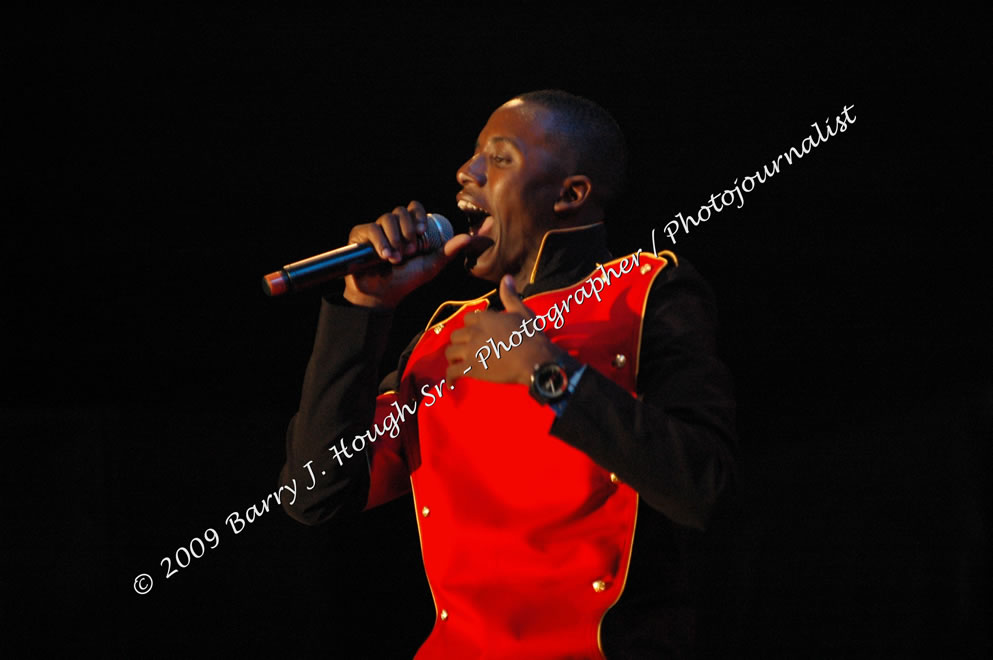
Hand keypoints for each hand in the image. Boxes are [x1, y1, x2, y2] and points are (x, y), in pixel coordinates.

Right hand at [343, 200, 472, 307]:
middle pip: (401, 211)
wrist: (382, 294)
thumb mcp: (431, 265)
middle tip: (410, 251)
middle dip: (408, 231)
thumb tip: (469, 237)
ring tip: (397, 258)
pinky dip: (380, 242)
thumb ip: (449, 251)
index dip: (418, 215)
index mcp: (409, 228)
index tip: (421, 231)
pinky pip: (371, 229)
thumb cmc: (407, 280)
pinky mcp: (360, 236)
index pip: (414, 208)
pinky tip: (385, 256)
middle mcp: (392, 226)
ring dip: (395, 238)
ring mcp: (376, 229)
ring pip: (387, 218)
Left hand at [445, 275, 563, 384]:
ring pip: (450, 352)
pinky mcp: (471, 369)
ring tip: (459, 362)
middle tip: (469, 348)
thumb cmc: (531, 336)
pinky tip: (452, 383)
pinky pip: (452, 372)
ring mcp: (471, 351)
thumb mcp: (522, 311)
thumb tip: (506, 278)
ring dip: (454, 357)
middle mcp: (474, 333)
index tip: (478, 333)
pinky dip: (450, 378)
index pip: (468, 318)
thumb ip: (510, 296)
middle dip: (461, 341)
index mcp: (485, 318)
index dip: (472, 325)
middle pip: (456, 334)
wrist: (535, 360)